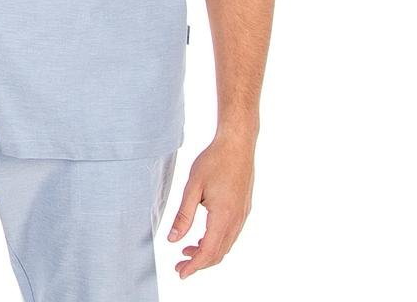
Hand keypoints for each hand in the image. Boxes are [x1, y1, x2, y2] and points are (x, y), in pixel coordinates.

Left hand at [165, 132, 254, 278]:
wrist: (238, 144)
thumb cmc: (214, 160)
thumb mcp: (193, 186)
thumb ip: (183, 215)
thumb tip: (172, 239)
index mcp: (223, 216)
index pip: (208, 252)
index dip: (193, 266)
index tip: (180, 273)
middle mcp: (236, 220)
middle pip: (218, 253)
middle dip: (199, 262)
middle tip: (180, 265)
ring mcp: (242, 215)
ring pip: (226, 245)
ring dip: (207, 252)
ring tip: (187, 249)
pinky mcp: (243, 208)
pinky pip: (231, 234)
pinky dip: (216, 241)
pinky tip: (203, 235)